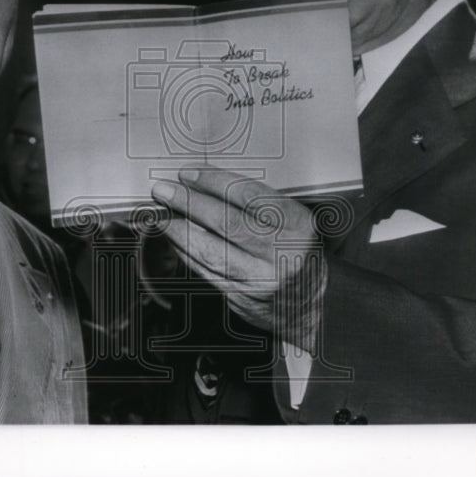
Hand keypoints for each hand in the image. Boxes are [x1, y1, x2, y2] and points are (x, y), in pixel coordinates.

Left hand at [151, 166, 326, 352]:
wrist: (314, 303)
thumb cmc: (298, 253)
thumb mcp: (293, 221)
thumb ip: (257, 205)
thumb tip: (206, 186)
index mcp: (295, 225)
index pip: (248, 196)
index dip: (213, 182)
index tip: (189, 173)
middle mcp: (279, 252)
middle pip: (226, 222)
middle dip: (189, 203)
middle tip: (164, 191)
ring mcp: (259, 278)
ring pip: (211, 251)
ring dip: (179, 231)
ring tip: (161, 216)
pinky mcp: (242, 297)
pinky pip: (207, 272)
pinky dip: (187, 254)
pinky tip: (175, 241)